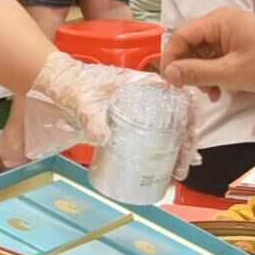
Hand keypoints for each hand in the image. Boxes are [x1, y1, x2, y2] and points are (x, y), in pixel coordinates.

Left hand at [29, 55, 201, 182]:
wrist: (62, 85)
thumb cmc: (75, 86)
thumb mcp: (83, 101)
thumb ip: (92, 118)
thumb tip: (103, 138)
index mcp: (141, 83)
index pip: (175, 94)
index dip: (190, 113)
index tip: (192, 132)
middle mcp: (147, 95)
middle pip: (178, 115)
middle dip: (187, 139)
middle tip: (185, 164)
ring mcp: (141, 108)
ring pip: (170, 126)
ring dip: (179, 147)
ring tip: (179, 171)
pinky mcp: (133, 121)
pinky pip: (155, 134)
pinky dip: (165, 149)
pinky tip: (168, 166)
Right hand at [162, 7, 254, 96]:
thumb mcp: (231, 73)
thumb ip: (197, 73)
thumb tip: (169, 74)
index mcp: (219, 20)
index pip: (181, 35)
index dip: (171, 58)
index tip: (170, 81)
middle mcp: (224, 20)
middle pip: (192, 43)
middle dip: (189, 68)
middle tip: (194, 91)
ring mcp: (234, 30)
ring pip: (205, 51)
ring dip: (203, 73)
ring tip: (213, 93)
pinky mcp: (243, 41)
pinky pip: (219, 54)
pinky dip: (217, 71)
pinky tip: (223, 88)